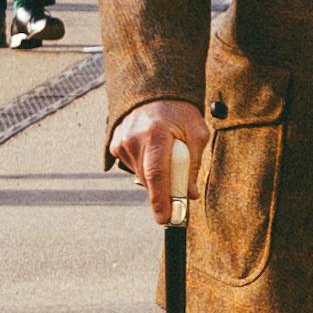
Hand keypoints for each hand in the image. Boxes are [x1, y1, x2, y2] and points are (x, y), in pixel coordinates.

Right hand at [111, 98, 205, 225]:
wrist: (156, 94)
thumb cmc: (180, 113)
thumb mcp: (197, 133)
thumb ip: (194, 164)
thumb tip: (189, 194)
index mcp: (156, 132)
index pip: (157, 173)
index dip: (161, 199)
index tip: (165, 218)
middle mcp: (134, 137)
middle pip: (148, 179)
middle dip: (163, 194)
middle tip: (177, 198)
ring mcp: (122, 141)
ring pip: (141, 176)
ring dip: (156, 177)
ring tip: (166, 155)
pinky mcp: (115, 145)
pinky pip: (133, 167)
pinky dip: (145, 167)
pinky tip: (152, 151)